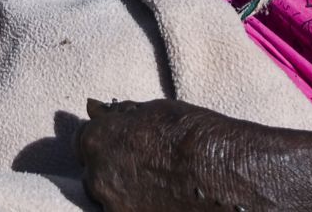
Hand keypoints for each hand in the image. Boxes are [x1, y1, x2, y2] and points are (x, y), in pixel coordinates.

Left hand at [78, 99, 251, 211]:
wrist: (228, 178)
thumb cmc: (195, 136)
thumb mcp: (154, 111)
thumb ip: (120, 116)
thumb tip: (95, 110)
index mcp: (97, 141)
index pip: (83, 139)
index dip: (103, 140)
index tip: (119, 143)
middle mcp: (98, 178)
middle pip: (92, 173)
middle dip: (110, 168)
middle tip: (143, 167)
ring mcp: (115, 208)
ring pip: (109, 199)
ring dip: (124, 193)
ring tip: (158, 188)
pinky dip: (140, 208)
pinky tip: (164, 201)